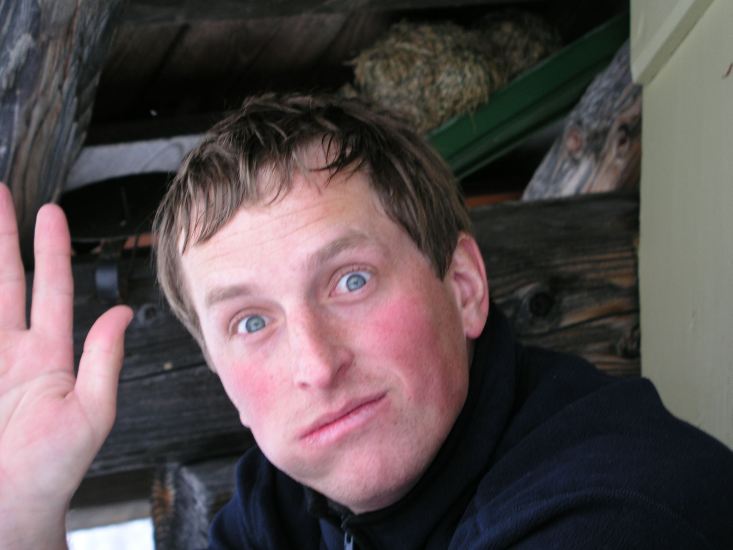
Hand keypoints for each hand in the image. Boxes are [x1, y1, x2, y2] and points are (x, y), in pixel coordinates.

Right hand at [0, 183, 131, 546]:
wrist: (11, 508)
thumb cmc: (53, 470)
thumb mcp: (91, 412)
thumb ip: (104, 360)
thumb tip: (123, 313)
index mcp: (50, 355)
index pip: (53, 288)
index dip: (52, 250)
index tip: (48, 213)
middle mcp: (14, 351)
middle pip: (7, 281)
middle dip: (3, 237)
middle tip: (0, 195)